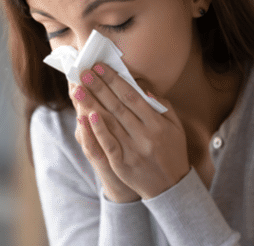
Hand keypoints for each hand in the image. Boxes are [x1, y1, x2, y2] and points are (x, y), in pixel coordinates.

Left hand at [72, 63, 189, 199]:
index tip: (101, 67)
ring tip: (78, 89)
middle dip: (100, 87)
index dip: (115, 81)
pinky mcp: (122, 164)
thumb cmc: (172, 152)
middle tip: (84, 72)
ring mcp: (133, 150)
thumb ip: (162, 106)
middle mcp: (145, 135)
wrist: (170, 187)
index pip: (132, 97)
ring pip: (109, 123)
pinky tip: (87, 116)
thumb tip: (142, 88)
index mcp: (157, 124)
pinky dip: (97, 130)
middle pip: (118, 106)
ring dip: (92, 104)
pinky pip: (108, 145)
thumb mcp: (175, 127)